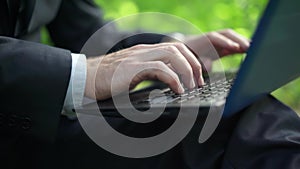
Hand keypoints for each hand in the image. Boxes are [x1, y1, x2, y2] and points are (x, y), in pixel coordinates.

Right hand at [84, 43, 204, 99]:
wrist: (86, 78)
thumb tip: (166, 83)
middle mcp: (144, 50)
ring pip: (172, 54)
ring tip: (191, 87)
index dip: (189, 60)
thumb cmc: (108, 79)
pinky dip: (173, 79)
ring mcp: (138, 57)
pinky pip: (160, 68)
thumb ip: (148, 73)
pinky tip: (177, 90)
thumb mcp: (133, 73)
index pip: (174, 48)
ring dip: (187, 70)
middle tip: (199, 82)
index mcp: (145, 51)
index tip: (196, 75)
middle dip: (193, 64)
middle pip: (178, 48)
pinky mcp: (133, 67)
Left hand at [184, 29, 249, 70]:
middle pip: (226, 34)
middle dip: (238, 40)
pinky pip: (233, 44)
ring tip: (254, 49)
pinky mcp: (222, 47)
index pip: (214, 38)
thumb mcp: (190, 64)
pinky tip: (252, 50)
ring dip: (243, 42)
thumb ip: (199, 64)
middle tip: (249, 47)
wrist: (183, 54)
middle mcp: (210, 39)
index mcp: (200, 41)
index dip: (225, 42)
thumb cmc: (186, 60)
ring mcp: (217, 42)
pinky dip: (242, 46)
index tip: (235, 47)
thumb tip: (209, 64)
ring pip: (232, 38)